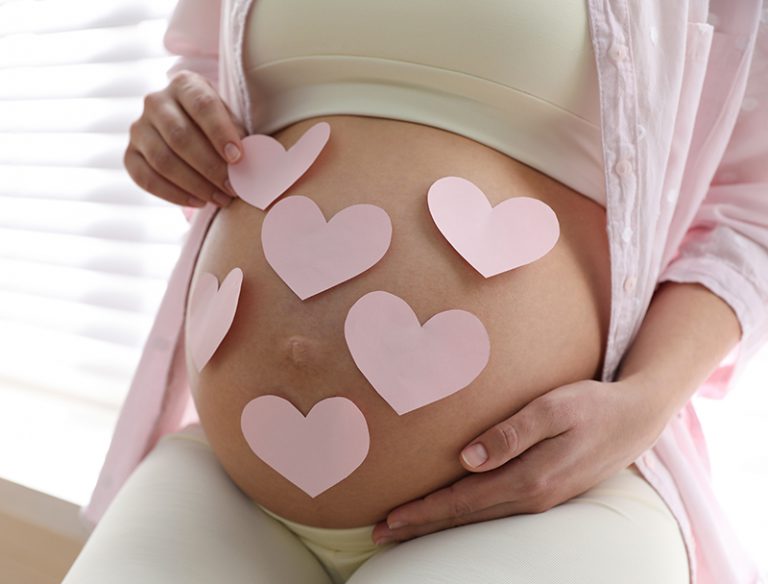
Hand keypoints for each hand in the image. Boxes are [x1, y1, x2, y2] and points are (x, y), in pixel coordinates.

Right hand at [124, 69, 246, 208]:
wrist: (189, 130)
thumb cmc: (217, 126)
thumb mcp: (231, 121)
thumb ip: (238, 136)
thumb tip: (247, 163)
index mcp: (184, 84)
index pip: (202, 106)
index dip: (220, 132)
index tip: (238, 158)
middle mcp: (156, 101)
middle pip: (180, 136)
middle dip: (210, 167)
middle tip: (233, 187)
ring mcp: (138, 128)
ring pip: (163, 160)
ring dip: (195, 184)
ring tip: (221, 198)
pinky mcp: (130, 154)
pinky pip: (146, 178)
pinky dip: (174, 194)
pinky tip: (199, 202)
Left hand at [372, 378, 667, 544]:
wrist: (637, 419)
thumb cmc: (592, 405)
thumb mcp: (553, 408)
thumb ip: (511, 433)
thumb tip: (467, 459)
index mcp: (529, 479)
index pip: (462, 501)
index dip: (423, 512)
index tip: (389, 519)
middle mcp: (532, 497)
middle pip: (465, 517)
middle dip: (421, 526)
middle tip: (381, 534)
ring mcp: (541, 499)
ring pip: (478, 517)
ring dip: (440, 523)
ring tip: (406, 527)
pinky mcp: (546, 493)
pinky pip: (495, 510)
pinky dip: (465, 515)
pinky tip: (452, 512)